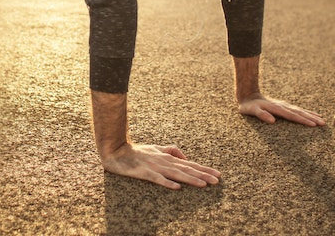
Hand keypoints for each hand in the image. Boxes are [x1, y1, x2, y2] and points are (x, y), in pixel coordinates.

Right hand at [100, 142, 220, 189]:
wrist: (117, 151)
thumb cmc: (137, 151)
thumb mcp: (157, 148)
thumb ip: (171, 151)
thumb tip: (185, 157)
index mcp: (168, 157)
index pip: (190, 164)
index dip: (204, 169)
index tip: (217, 174)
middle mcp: (165, 161)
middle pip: (187, 169)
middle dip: (203, 175)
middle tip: (217, 181)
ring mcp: (155, 167)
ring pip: (176, 174)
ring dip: (191, 179)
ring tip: (204, 184)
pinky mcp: (144, 173)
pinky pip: (157, 179)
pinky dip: (167, 183)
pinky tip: (177, 188)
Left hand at [238, 94, 326, 126]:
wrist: (248, 94)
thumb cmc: (249, 106)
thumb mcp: (251, 111)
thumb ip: (261, 114)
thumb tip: (272, 121)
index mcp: (276, 108)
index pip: (292, 115)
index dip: (303, 120)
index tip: (313, 125)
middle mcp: (283, 106)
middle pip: (299, 113)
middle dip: (312, 118)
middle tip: (323, 123)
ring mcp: (284, 105)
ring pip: (301, 111)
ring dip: (311, 115)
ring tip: (322, 120)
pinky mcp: (284, 106)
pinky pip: (298, 110)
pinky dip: (306, 112)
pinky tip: (313, 114)